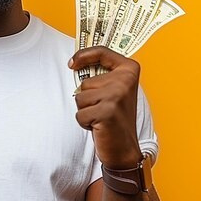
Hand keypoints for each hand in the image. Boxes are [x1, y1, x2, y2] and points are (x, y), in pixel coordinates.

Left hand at [69, 47, 141, 168]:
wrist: (124, 149)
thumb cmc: (114, 119)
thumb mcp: (113, 91)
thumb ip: (101, 76)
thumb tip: (73, 64)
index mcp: (129, 69)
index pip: (101, 51)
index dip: (83, 55)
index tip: (71, 63)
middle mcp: (125, 80)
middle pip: (85, 82)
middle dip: (87, 99)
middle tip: (103, 110)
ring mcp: (117, 95)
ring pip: (80, 97)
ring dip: (85, 111)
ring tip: (101, 118)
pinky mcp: (107, 111)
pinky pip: (80, 113)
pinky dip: (84, 122)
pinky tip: (99, 126)